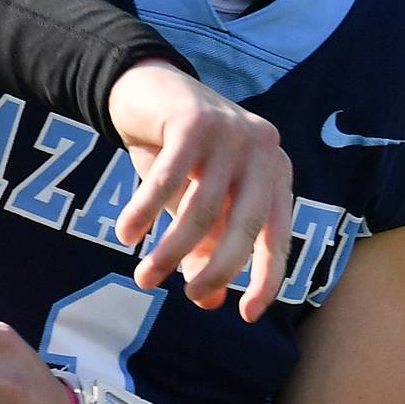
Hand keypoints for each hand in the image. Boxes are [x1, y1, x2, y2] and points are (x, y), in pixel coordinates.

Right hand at [106, 59, 292, 320]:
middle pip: (246, 225)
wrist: (146, 88)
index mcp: (274, 173)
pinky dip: (145, 211)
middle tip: (186, 296)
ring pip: (202, 207)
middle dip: (217, 269)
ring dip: (171, 248)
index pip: (277, 235)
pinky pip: (168, 180)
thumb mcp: (195, 204)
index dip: (266, 278)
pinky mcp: (193, 121)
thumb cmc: (179, 155)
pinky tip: (126, 234)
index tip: (247, 316)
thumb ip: (206, 248)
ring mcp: (230, 132)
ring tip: (144, 276)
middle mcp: (262, 150)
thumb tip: (209, 302)